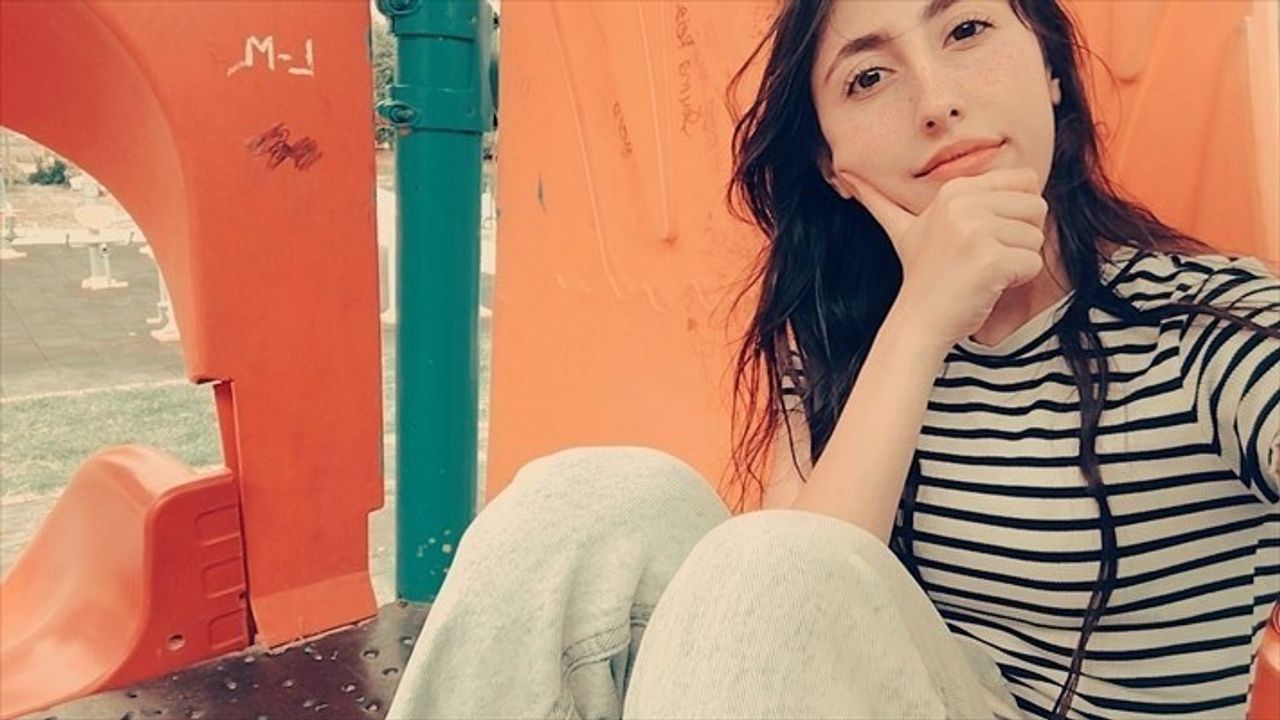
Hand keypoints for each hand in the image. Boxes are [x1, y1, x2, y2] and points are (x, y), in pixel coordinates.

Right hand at [843, 167, 1047, 349]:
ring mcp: (977, 230)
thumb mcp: (903, 230)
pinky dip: (1018, 281)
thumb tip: (845, 176)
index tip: (983, 236)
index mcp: (954, 190)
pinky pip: (1034, 264)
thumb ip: (880, 201)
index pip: (1023, 181)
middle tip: (984, 257)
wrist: (918, 321)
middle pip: (1036, 207)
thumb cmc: (922, 277)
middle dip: (1020, 237)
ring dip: (1018, 261)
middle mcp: (964, 204)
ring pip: (1036, 238)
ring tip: (982, 272)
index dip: (1014, 213)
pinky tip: (988, 286)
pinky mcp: (991, 259)